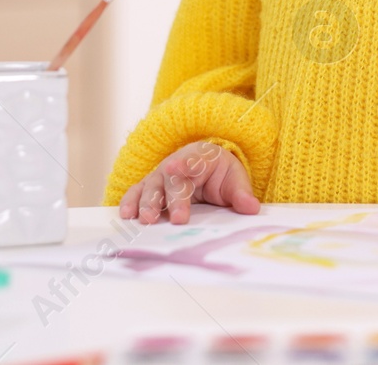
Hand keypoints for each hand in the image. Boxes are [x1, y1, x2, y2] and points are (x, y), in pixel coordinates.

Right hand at [118, 139, 259, 224]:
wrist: (206, 166)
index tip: (175, 168)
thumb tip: (251, 208)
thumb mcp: (235, 179)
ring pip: (150, 187)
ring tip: (146, 219)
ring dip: (147, 203)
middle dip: (173, 199)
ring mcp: (160, 176)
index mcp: (200, 158)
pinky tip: (126, 215)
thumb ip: (241, 193)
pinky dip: (130, 202)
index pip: (192, 160)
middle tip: (177, 219)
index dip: (183, 164)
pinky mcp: (150, 187)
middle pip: (171, 181)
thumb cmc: (220, 172)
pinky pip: (137, 193)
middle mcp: (176, 165)